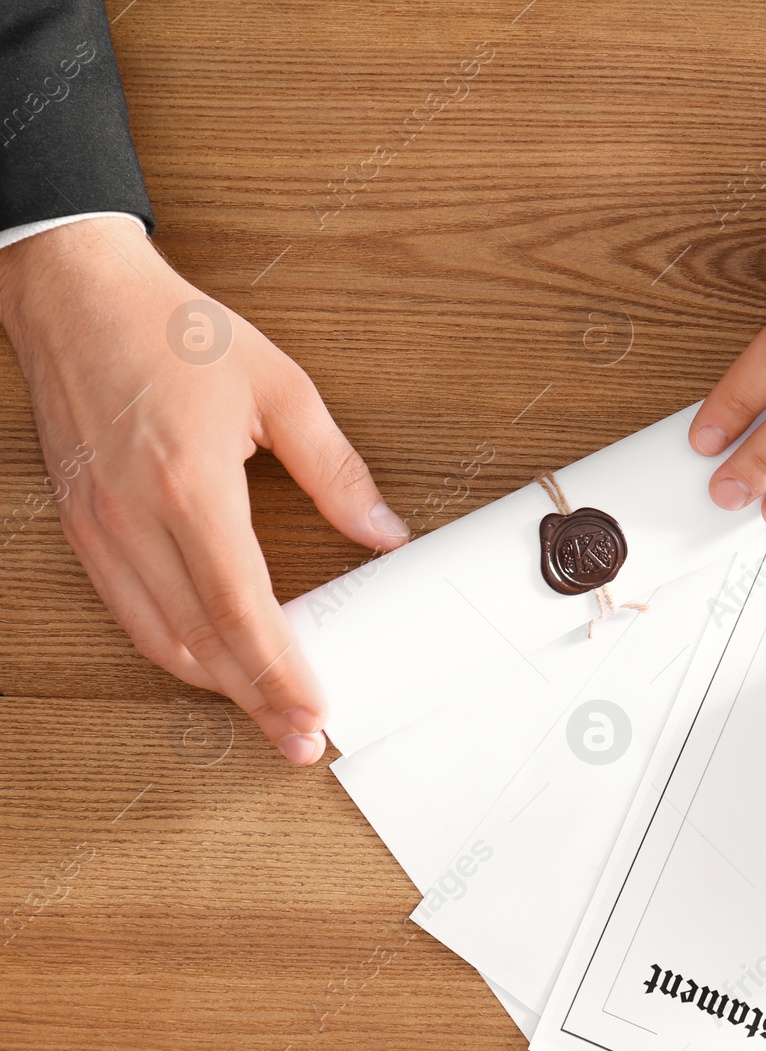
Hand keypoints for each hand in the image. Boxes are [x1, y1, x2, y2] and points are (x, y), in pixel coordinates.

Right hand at [0, 218, 408, 763]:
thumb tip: (384, 531)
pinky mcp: (82, 527)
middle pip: (197, 641)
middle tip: (300, 736)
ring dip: (212, 683)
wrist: (76, 294)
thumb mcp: (280, 388)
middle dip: (253, 699)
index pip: (238, 608)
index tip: (314, 713)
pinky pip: (128, 610)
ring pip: (155, 637)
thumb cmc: (175, 331)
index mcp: (188, 484)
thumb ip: (336, 470)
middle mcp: (134, 518)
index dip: (278, 672)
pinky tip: (211, 659)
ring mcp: (98, 528)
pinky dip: (173, 647)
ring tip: (266, 709)